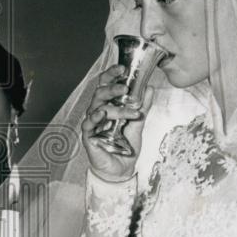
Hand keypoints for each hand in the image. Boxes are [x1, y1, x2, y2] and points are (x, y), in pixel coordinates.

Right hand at [81, 65, 154, 181]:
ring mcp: (92, 123)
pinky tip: (102, 114)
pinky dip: (95, 117)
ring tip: (127, 111)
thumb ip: (142, 106)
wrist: (122, 168)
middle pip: (99, 92)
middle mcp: (98, 111)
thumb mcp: (137, 123)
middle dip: (112, 87)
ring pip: (97, 107)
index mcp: (108, 105)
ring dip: (113, 107)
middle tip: (124, 87)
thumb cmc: (125, 145)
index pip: (106, 85)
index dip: (111, 74)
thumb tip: (149, 88)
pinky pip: (88, 124)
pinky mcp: (88, 136)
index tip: (123, 68)